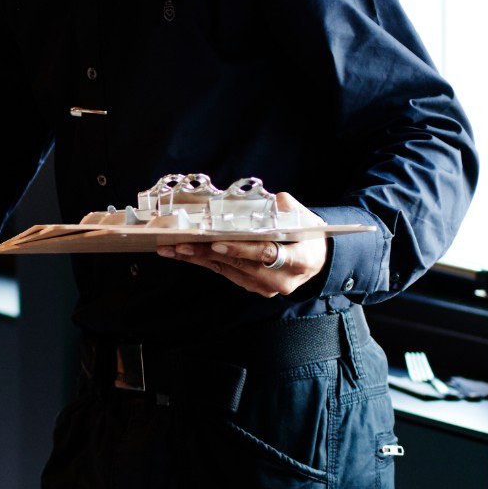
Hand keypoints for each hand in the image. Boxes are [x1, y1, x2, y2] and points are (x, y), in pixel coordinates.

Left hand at [157, 190, 328, 296]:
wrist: (317, 259)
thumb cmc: (308, 233)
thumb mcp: (304, 217)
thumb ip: (288, 209)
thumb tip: (275, 201)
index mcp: (299, 259)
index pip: (267, 254)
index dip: (241, 249)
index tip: (216, 244)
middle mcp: (283, 279)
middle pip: (239, 264)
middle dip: (206, 253)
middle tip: (178, 244)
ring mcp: (268, 286)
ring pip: (228, 270)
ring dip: (198, 259)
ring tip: (170, 248)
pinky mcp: (255, 288)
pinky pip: (226, 273)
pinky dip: (205, 262)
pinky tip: (184, 253)